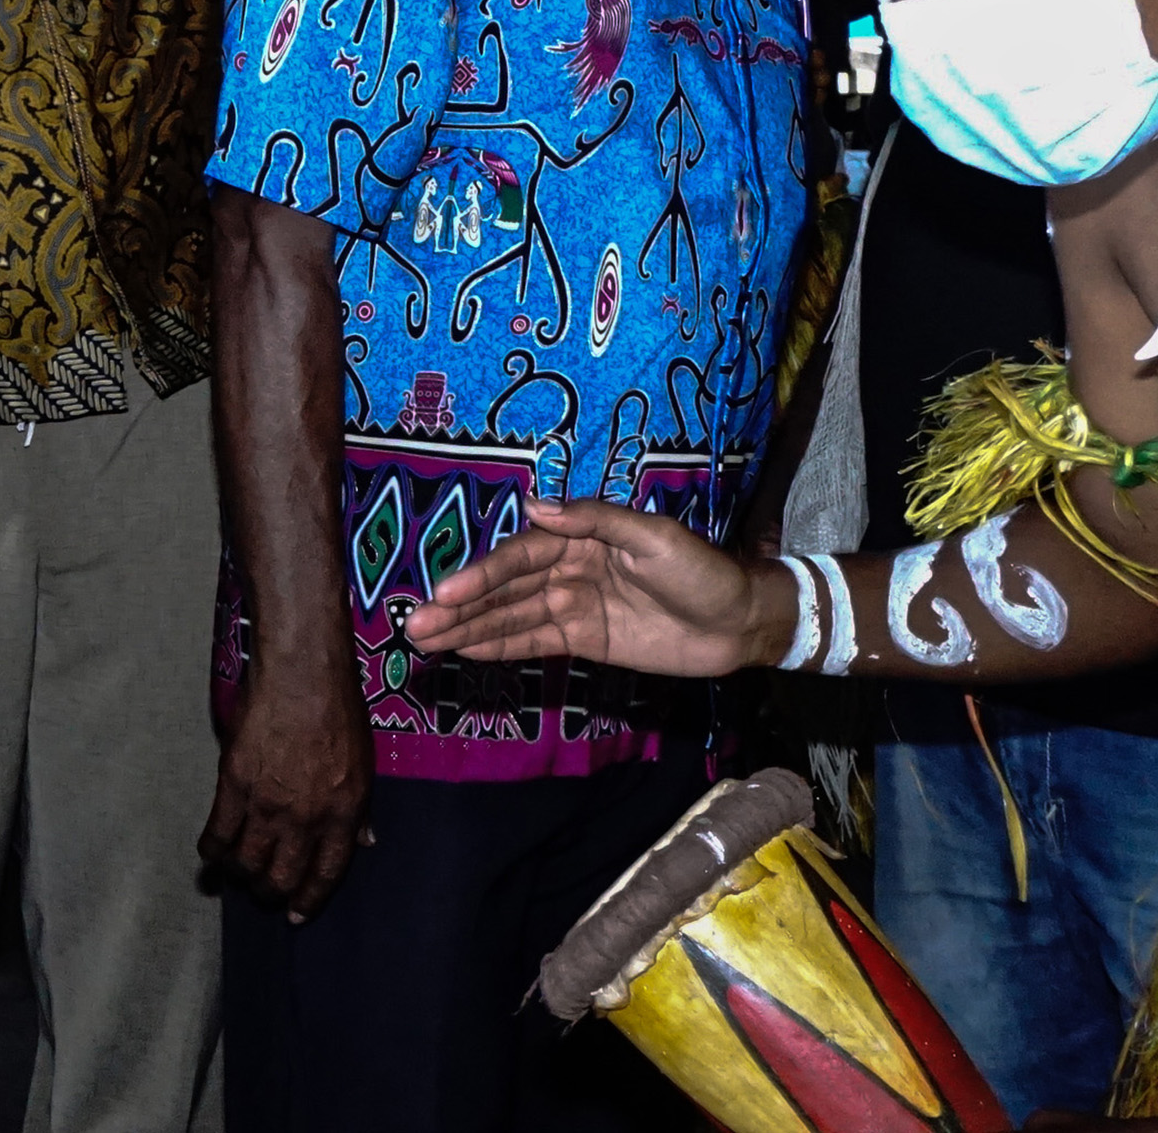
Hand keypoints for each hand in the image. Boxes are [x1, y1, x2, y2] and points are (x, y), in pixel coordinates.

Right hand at [199, 647, 373, 919]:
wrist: (302, 676)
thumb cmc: (340, 713)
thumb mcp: (364, 766)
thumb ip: (360, 810)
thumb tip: (365, 842)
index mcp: (341, 816)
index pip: (324, 874)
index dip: (308, 900)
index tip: (296, 914)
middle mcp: (304, 819)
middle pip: (280, 876)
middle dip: (271, 893)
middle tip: (264, 893)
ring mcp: (266, 804)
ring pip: (247, 862)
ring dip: (241, 876)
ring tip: (237, 874)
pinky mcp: (233, 784)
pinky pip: (217, 832)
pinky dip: (212, 851)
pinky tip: (211, 855)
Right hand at [393, 497, 775, 676]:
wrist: (741, 622)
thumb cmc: (702, 570)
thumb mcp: (654, 537)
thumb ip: (596, 521)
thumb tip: (536, 506)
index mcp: (582, 538)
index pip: (521, 557)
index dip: (483, 576)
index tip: (447, 592)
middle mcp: (568, 570)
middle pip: (505, 591)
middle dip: (461, 608)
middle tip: (416, 625)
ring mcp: (573, 607)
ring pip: (511, 619)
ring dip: (467, 629)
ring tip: (423, 640)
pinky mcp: (584, 640)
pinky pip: (534, 643)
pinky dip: (498, 647)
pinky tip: (463, 650)